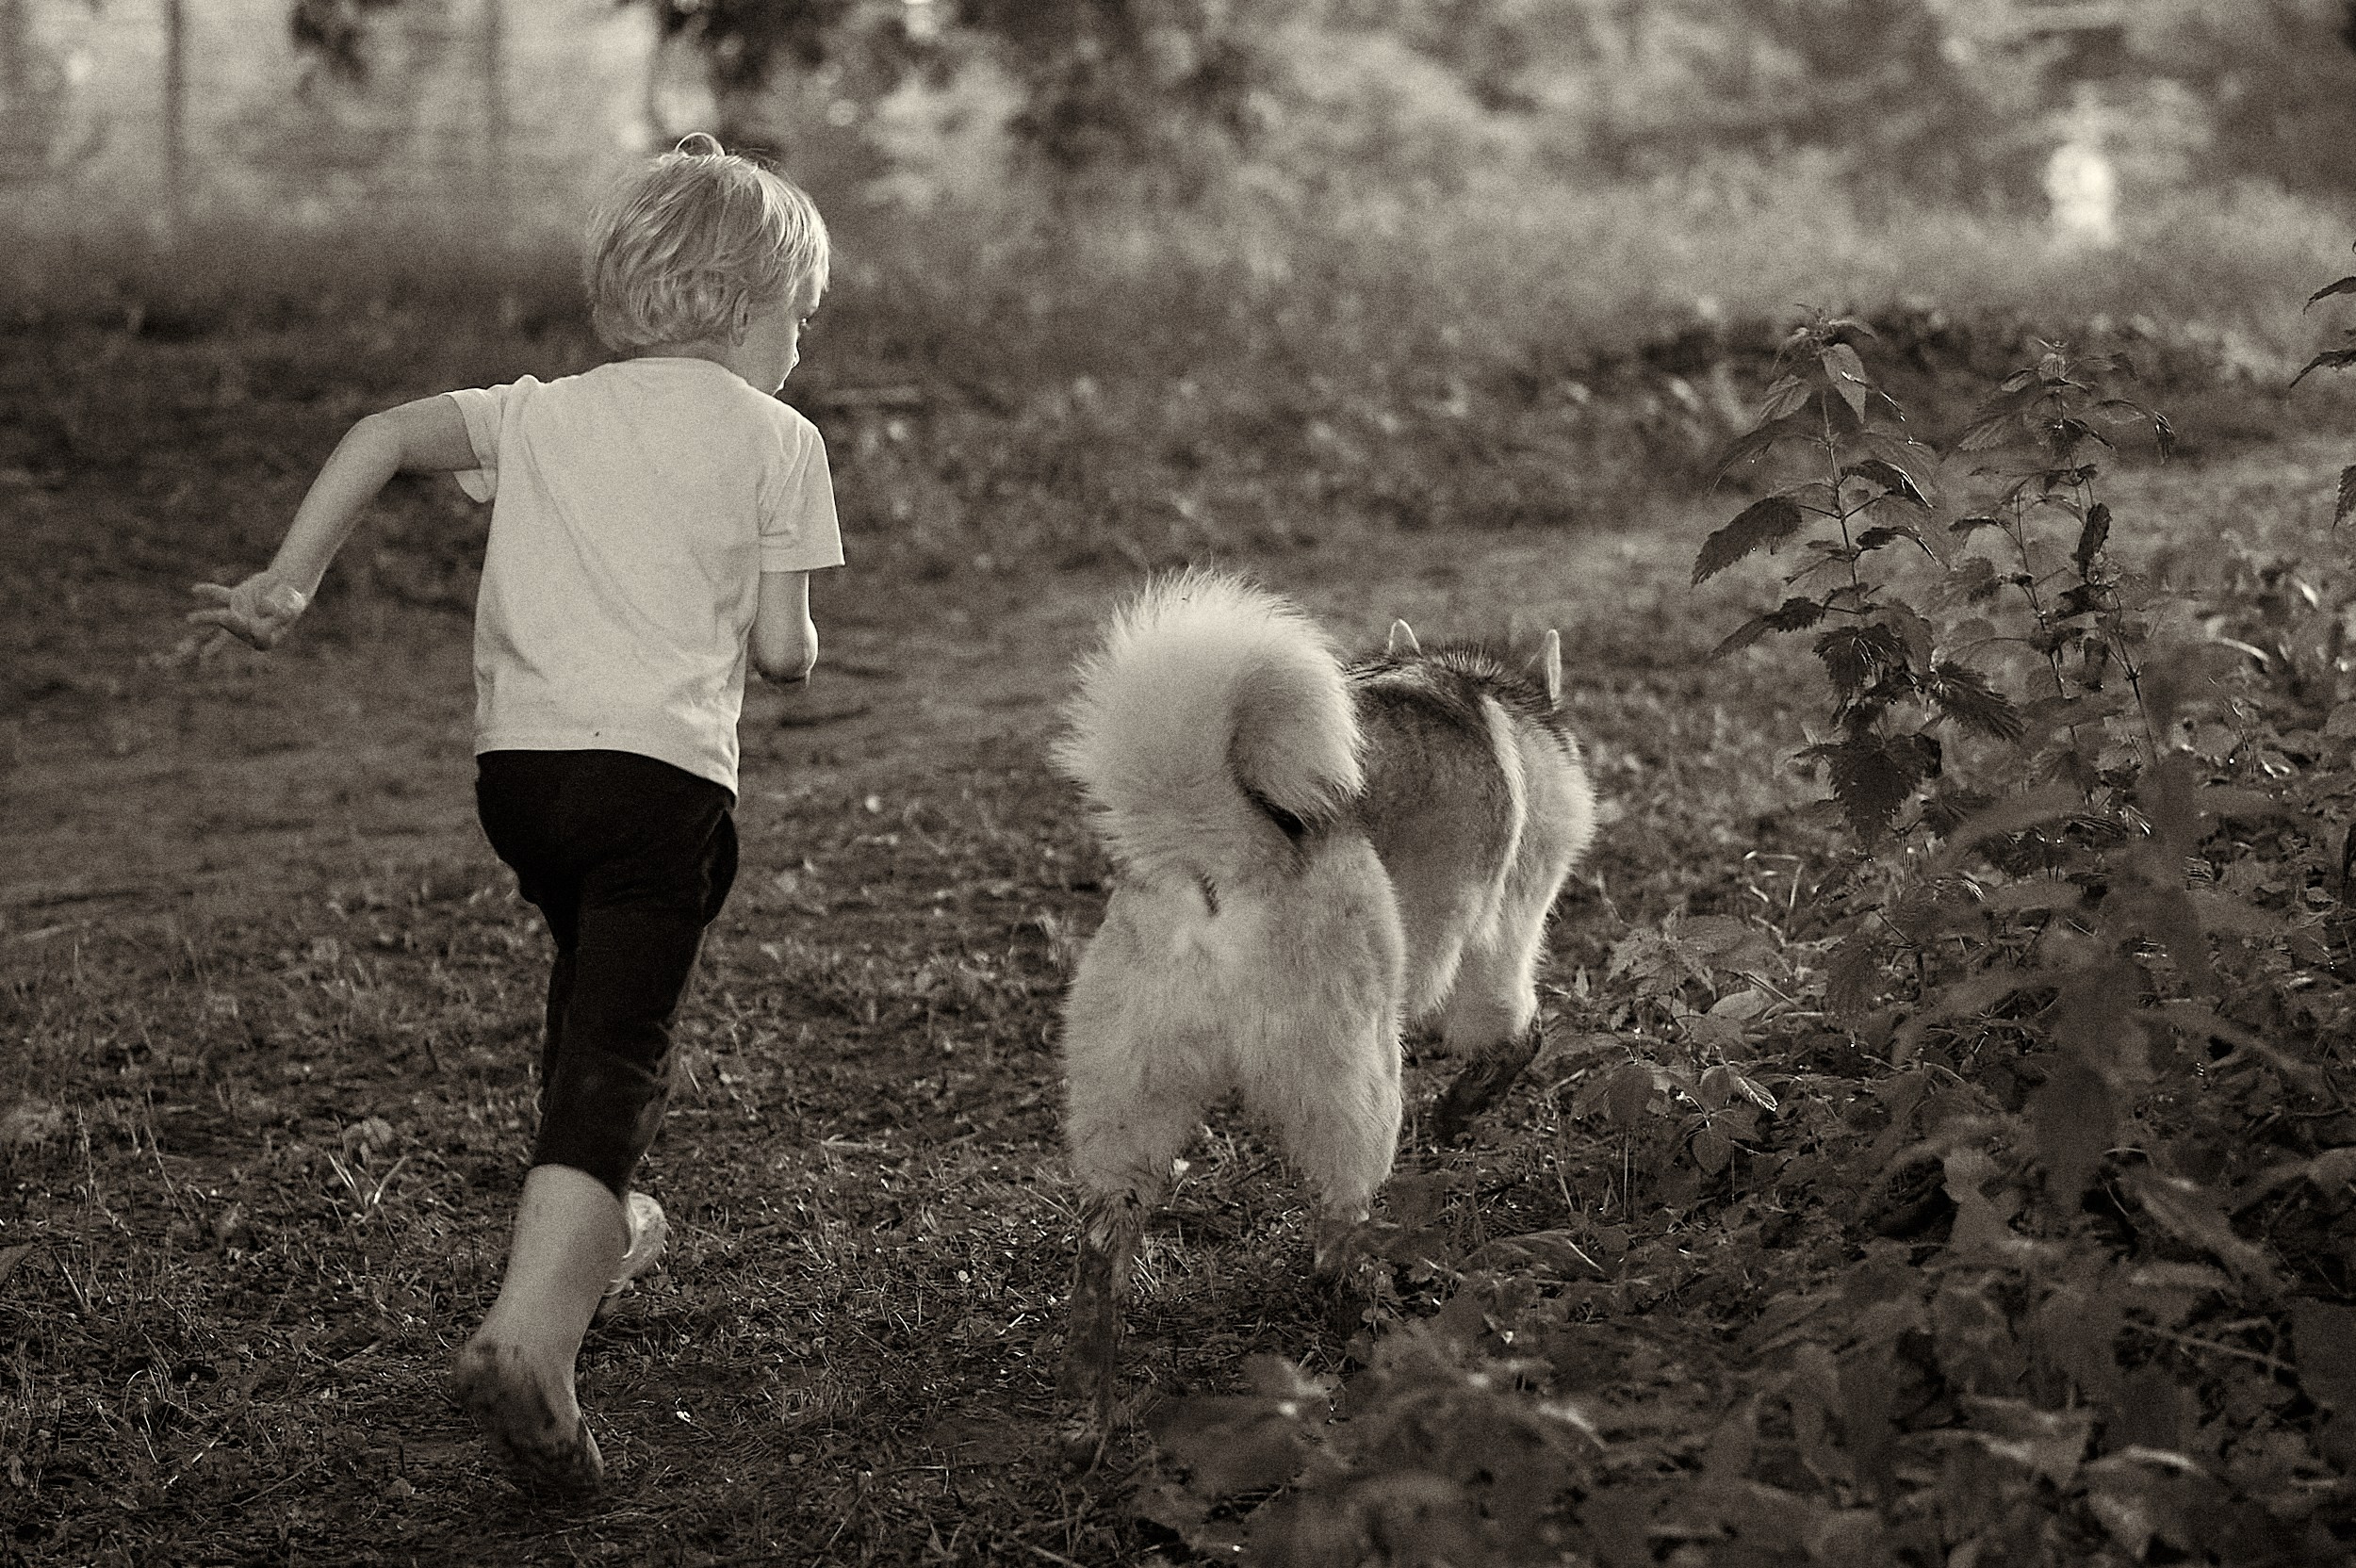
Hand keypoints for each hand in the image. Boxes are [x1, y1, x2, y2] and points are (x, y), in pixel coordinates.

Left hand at [188, 573, 308, 650]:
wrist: (290, 584)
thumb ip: (280, 609)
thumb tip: (265, 607)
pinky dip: (209, 592)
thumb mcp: (292, 605)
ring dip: (206, 619)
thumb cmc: (292, 600)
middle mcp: (248, 629)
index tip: (256, 624)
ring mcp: (240, 614)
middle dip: (219, 639)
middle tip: (213, 637)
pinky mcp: (235, 599)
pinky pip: (221, 596)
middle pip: (231, 635)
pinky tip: (195, 590)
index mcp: (264, 638)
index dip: (251, 630)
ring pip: (221, 618)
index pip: (253, 637)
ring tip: (190, 620)